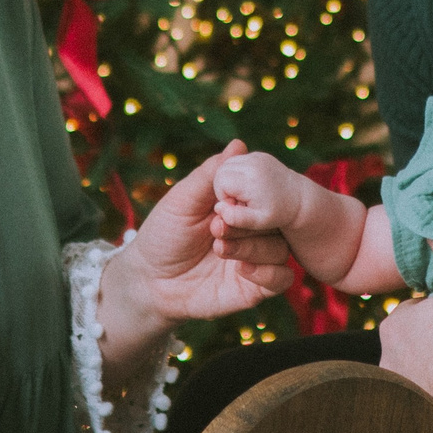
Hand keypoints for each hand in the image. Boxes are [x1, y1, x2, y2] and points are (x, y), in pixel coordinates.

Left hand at [109, 143, 294, 331]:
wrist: (150, 281)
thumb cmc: (164, 234)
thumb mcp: (183, 200)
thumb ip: (210, 175)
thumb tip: (239, 145)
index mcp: (239, 207)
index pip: (266, 195)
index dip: (252, 197)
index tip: (223, 203)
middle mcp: (251, 231)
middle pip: (277, 222)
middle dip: (248, 224)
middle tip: (217, 227)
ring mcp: (255, 259)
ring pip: (280, 249)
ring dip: (251, 247)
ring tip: (218, 249)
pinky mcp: (254, 287)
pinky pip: (282, 278)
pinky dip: (267, 273)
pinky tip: (239, 269)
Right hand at [210, 150, 307, 243]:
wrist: (299, 198)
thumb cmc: (277, 213)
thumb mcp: (258, 222)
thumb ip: (236, 218)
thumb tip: (219, 208)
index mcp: (251, 179)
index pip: (220, 182)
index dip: (224, 197)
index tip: (238, 206)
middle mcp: (253, 163)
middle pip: (221, 170)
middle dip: (223, 187)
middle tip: (238, 201)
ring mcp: (257, 156)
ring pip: (226, 164)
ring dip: (228, 180)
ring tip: (243, 194)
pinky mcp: (259, 155)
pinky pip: (236, 161)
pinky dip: (236, 174)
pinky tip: (248, 186)